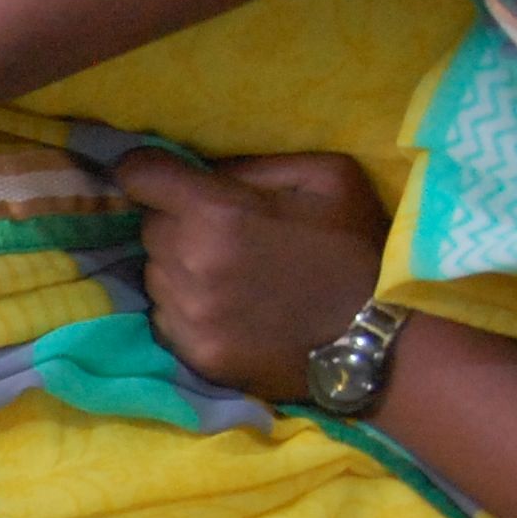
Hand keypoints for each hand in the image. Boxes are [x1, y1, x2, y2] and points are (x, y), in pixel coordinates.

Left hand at [111, 149, 391, 403]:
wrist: (378, 339)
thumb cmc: (355, 249)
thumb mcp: (325, 177)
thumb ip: (254, 164)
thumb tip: (200, 168)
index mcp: (218, 213)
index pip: (138, 175)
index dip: (147, 170)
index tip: (160, 175)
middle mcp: (190, 263)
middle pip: (149, 226)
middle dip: (175, 219)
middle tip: (219, 229)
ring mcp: (188, 314)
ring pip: (154, 272)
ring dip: (179, 265)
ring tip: (228, 271)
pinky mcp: (193, 352)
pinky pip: (165, 315)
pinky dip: (185, 306)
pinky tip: (226, 306)